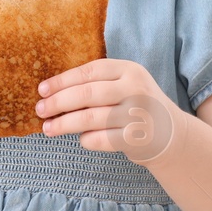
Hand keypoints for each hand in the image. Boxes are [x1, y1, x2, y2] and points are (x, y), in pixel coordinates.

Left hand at [35, 59, 181, 162]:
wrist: (172, 135)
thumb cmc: (137, 106)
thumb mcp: (126, 84)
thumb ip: (97, 82)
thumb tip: (51, 92)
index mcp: (130, 70)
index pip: (89, 71)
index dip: (62, 81)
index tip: (41, 90)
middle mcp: (135, 89)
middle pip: (86, 94)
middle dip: (58, 102)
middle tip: (40, 110)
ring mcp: (137, 114)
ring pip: (89, 118)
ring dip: (64, 124)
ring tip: (48, 129)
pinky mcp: (136, 139)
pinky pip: (100, 140)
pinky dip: (86, 140)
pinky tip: (82, 139)